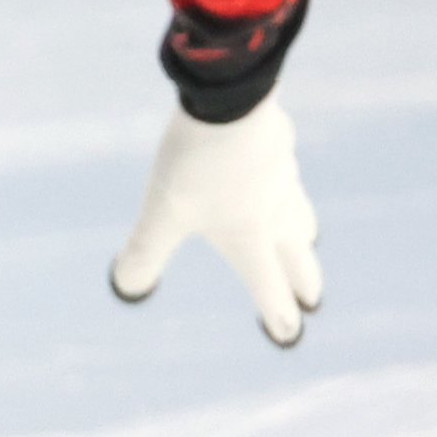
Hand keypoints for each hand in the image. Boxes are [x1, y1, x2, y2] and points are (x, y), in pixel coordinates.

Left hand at [109, 98, 321, 345]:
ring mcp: (283, 180)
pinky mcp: (279, 148)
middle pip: (298, 257)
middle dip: (303, 281)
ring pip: (300, 216)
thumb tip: (126, 287)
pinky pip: (289, 177)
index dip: (277, 314)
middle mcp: (275, 214)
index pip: (267, 287)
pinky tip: (279, 179)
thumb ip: (145, 253)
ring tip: (304, 242)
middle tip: (311, 298)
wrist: (232, 102)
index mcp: (251, 238)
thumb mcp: (162, 213)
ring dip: (302, 237)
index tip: (287, 335)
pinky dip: (288, 191)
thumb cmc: (197, 166)